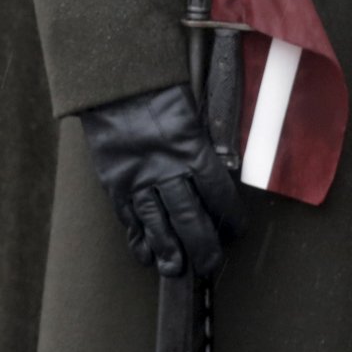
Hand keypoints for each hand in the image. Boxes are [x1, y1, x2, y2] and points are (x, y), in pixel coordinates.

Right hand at [77, 84, 243, 277]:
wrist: (115, 82)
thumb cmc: (158, 91)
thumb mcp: (192, 114)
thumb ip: (203, 147)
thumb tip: (217, 179)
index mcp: (192, 149)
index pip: (219, 195)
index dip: (230, 218)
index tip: (236, 231)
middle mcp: (167, 168)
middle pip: (190, 217)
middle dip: (203, 246)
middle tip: (210, 264)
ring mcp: (138, 178)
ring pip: (158, 224)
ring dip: (169, 250)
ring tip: (176, 269)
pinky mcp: (115, 181)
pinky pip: (128, 217)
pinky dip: (137, 238)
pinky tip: (146, 254)